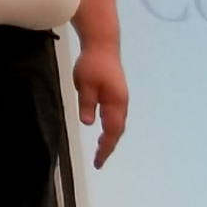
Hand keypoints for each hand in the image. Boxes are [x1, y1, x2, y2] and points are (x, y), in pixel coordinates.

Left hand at [73, 42, 127, 168]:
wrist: (102, 44)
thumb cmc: (92, 63)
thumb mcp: (84, 84)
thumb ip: (87, 103)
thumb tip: (88, 123)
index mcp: (115, 103)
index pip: (111, 132)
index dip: (105, 148)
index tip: (98, 162)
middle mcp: (121, 103)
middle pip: (117, 130)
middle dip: (109, 146)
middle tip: (99, 159)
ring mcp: (120, 97)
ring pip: (117, 123)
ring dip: (110, 136)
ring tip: (100, 147)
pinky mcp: (116, 92)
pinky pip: (115, 115)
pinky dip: (110, 126)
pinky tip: (103, 127)